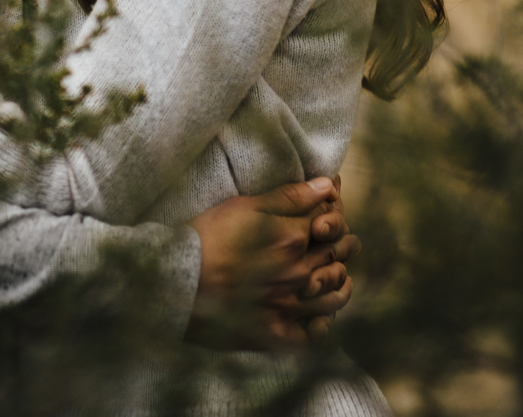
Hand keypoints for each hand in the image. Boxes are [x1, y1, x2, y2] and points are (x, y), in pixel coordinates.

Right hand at [185, 175, 361, 350]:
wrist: (174, 283)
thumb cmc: (206, 238)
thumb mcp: (244, 207)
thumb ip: (289, 197)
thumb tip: (328, 185)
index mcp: (292, 239)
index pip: (331, 223)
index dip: (337, 214)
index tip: (335, 210)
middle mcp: (297, 274)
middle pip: (337, 257)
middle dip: (346, 245)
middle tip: (348, 241)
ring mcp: (288, 307)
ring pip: (334, 296)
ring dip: (341, 283)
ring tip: (340, 276)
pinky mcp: (275, 334)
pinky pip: (312, 335)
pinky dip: (322, 326)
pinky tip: (320, 318)